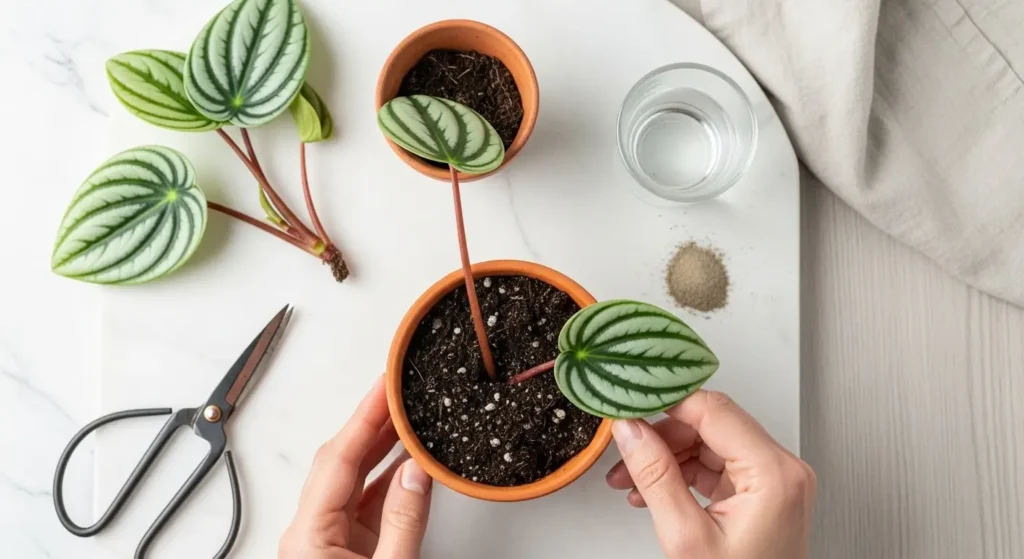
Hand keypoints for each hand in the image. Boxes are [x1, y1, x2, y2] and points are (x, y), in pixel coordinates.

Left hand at [280, 377, 432, 558]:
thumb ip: (403, 522)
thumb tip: (416, 473)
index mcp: (309, 536)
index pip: (338, 460)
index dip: (365, 418)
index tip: (385, 387)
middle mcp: (311, 533)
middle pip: (342, 462)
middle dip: (372, 423)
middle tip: (399, 392)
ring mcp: (328, 540)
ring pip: (355, 479)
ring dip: (382, 448)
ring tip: (408, 418)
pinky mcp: (346, 549)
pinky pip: (367, 501)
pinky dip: (390, 479)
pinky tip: (410, 463)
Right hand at [605, 390, 814, 558]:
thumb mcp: (685, 536)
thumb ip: (655, 476)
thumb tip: (630, 431)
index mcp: (774, 474)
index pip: (713, 409)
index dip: (665, 403)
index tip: (630, 403)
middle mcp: (783, 470)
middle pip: (710, 424)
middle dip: (661, 437)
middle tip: (624, 449)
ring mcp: (776, 481)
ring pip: (710, 442)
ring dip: (666, 456)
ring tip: (631, 478)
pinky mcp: (764, 492)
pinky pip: (717, 465)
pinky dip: (683, 473)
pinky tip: (653, 489)